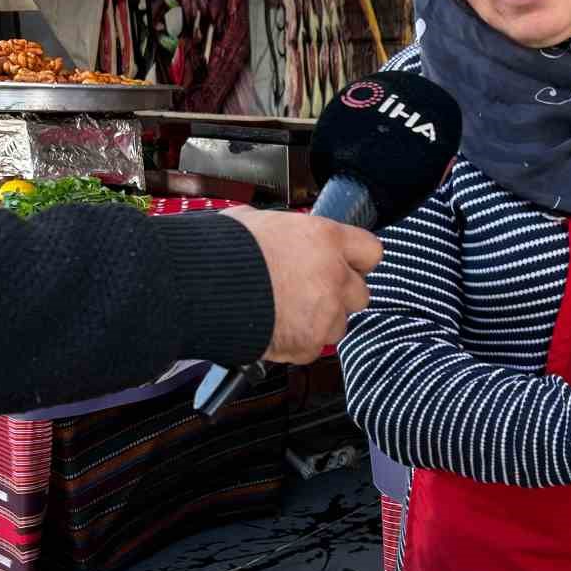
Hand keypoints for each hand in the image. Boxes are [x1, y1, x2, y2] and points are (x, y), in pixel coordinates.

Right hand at [224, 208, 381, 362]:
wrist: (200, 289)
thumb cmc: (221, 251)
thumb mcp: (257, 222)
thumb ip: (284, 233)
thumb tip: (278, 235)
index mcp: (325, 239)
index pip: (370, 251)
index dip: (356, 260)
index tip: (346, 265)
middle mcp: (333, 277)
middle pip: (360, 294)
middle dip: (339, 296)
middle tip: (312, 293)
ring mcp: (324, 313)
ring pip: (339, 325)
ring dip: (320, 322)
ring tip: (287, 314)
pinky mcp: (308, 344)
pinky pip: (312, 348)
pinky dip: (297, 343)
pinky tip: (274, 329)